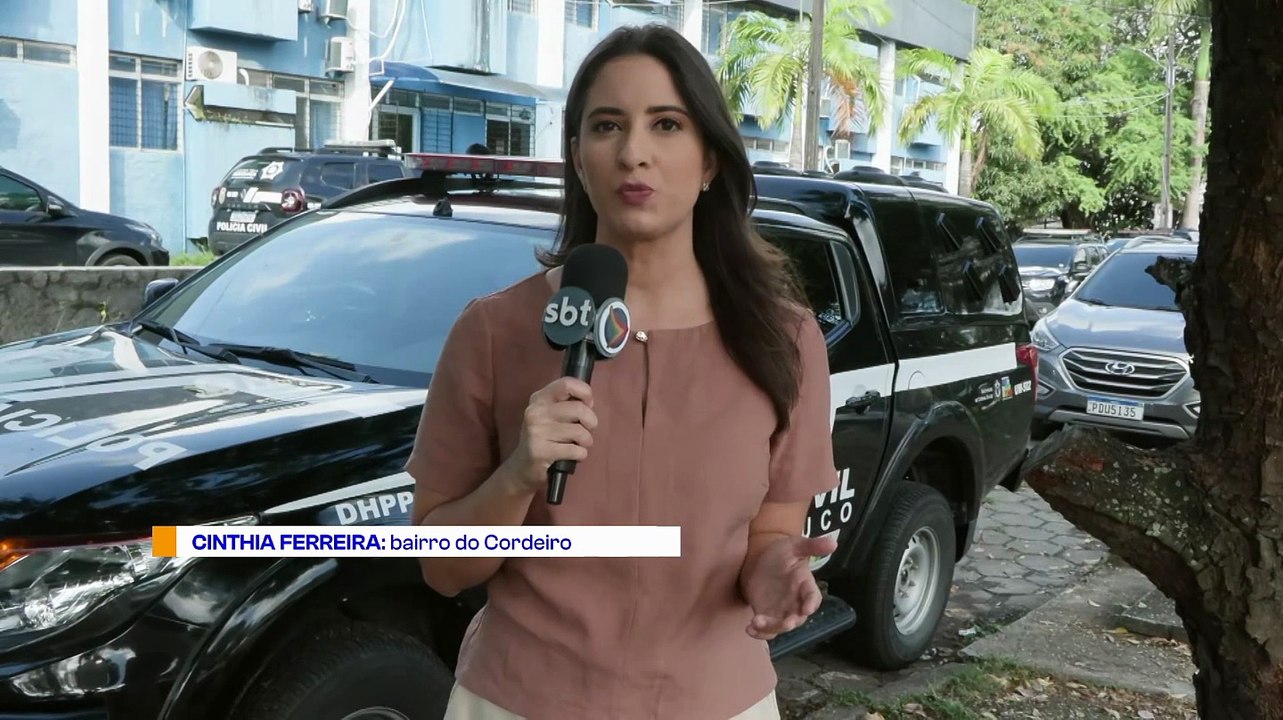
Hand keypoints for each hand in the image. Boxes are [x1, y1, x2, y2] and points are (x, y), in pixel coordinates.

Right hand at [501, 377, 597, 492]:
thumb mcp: (550, 416)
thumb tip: (588, 402)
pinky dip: (580, 454)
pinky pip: (575, 450)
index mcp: (539, 398)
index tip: (588, 404)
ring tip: (578, 445)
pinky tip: (573, 456)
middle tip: (587, 430)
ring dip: (586, 441)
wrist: (522, 468)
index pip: (566, 383)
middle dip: (591, 422)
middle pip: (579, 408)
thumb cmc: (544, 439)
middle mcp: (535, 412)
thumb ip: (566, 404)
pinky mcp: (540, 451)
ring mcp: (536, 431)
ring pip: (579, 431)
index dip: (585, 392)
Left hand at [741, 535, 837, 640]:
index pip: (813, 596)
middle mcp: (795, 601)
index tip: (808, 608)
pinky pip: (766, 628)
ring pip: (780, 626)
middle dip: (792, 622)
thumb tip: (833, 542)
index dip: (811, 603)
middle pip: (798, 617)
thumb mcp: (795, 545)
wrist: (760, 556)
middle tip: (786, 624)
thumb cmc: (781, 551)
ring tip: (756, 623)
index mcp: (805, 585)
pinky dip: (759, 632)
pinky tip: (749, 629)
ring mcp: (780, 610)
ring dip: (771, 628)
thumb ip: (812, 545)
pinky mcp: (766, 614)